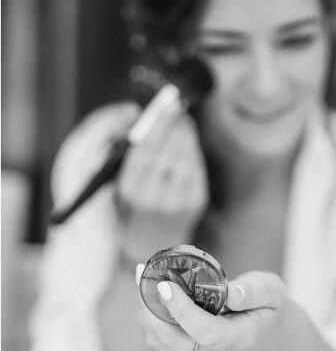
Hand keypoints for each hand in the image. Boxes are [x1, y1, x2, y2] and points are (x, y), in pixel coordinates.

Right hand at [117, 104, 207, 260]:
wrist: (153, 243)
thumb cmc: (136, 207)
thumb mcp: (124, 185)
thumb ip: (133, 158)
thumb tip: (145, 120)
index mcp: (130, 189)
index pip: (144, 150)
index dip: (155, 125)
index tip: (162, 107)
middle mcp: (153, 196)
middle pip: (166, 150)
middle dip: (172, 125)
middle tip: (176, 107)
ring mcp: (177, 200)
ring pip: (184, 157)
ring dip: (186, 135)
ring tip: (184, 122)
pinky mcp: (195, 202)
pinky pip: (197, 170)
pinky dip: (194, 152)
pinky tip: (190, 141)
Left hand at [137, 269, 285, 350]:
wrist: (269, 332)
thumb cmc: (270, 307)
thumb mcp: (273, 292)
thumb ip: (255, 291)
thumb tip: (230, 292)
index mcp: (239, 338)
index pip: (205, 331)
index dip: (182, 311)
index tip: (166, 285)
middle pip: (174, 341)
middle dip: (151, 310)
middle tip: (143, 273)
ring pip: (162, 342)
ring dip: (145, 312)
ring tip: (142, 276)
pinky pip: (161, 339)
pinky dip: (149, 316)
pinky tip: (148, 290)